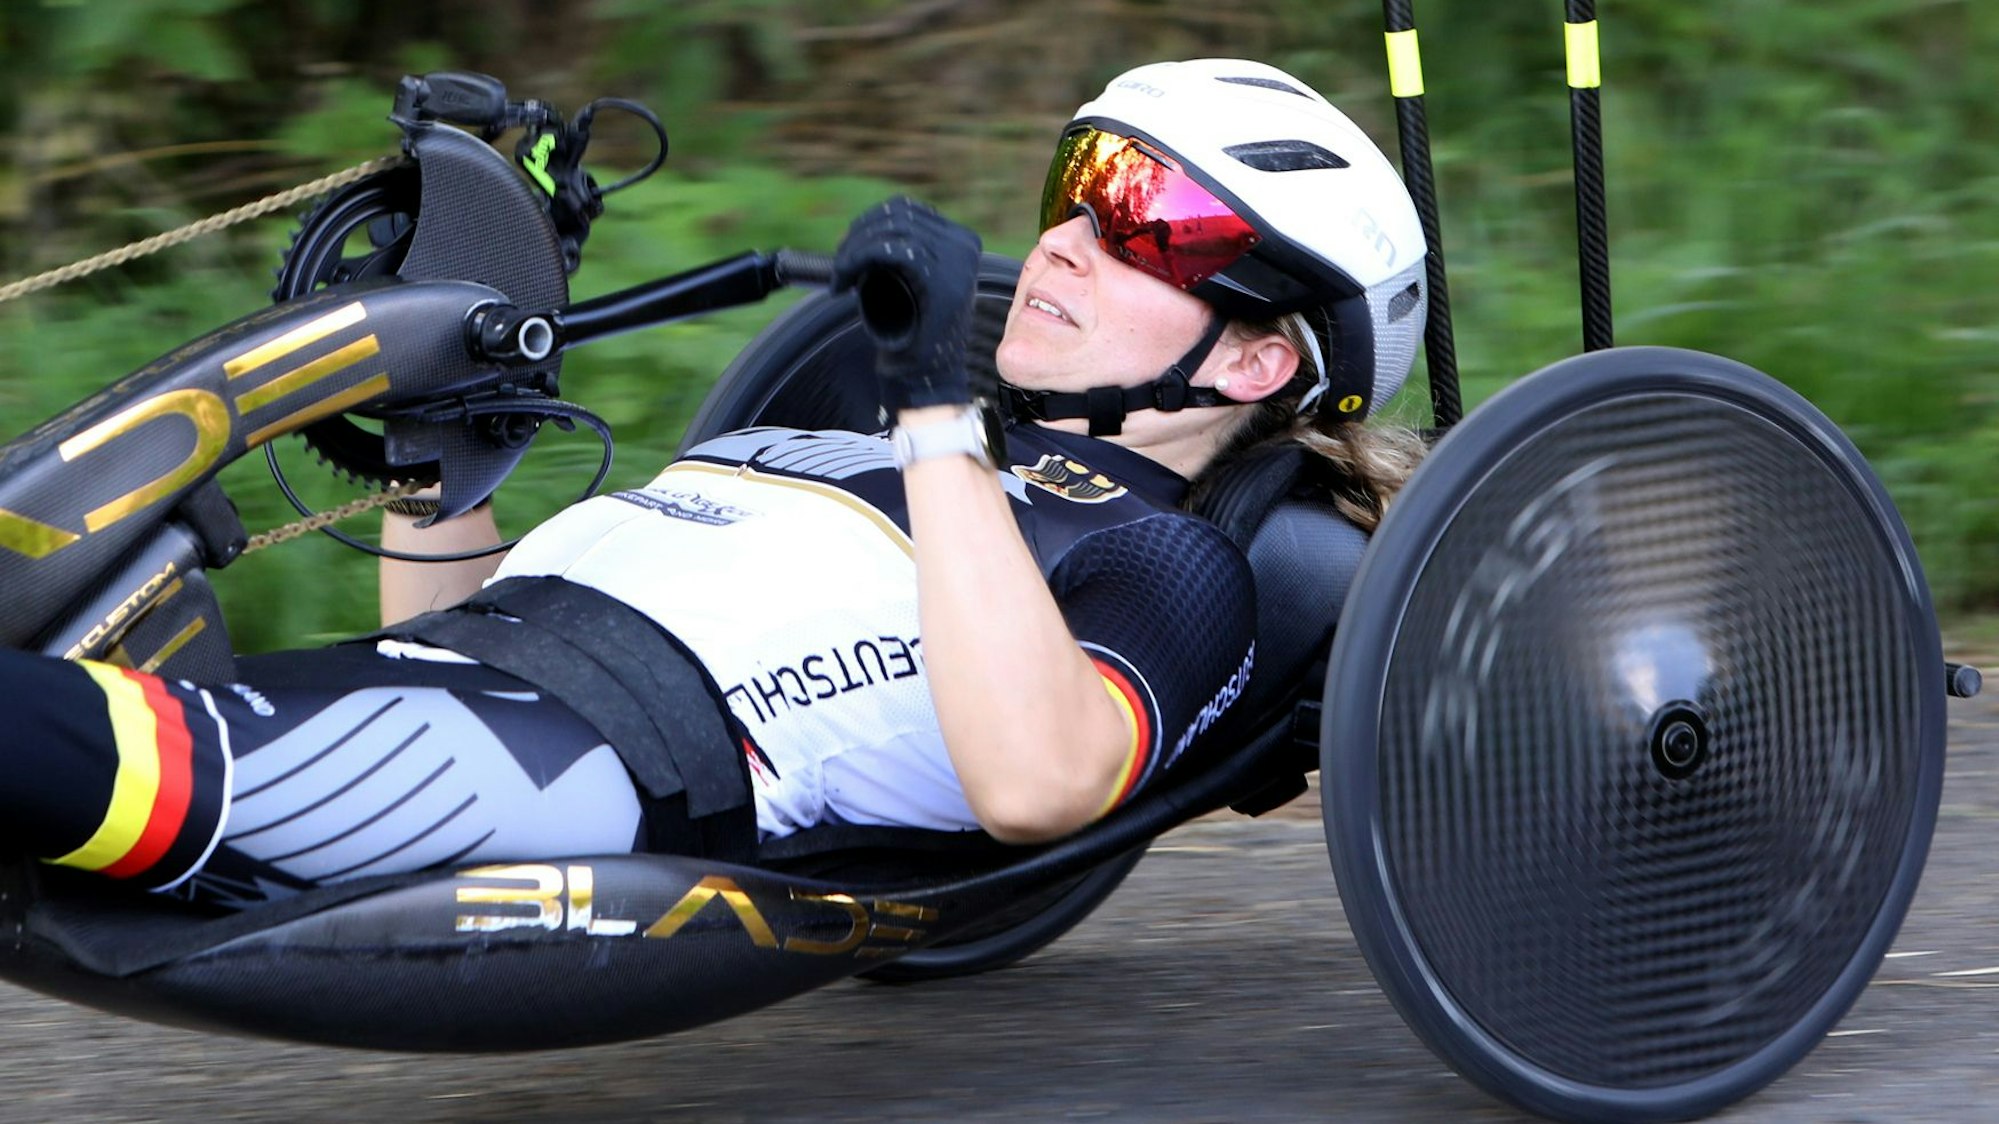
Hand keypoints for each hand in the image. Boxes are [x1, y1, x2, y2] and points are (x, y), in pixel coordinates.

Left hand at [832, 197, 983, 412]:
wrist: (928, 378)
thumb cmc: (915, 336)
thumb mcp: (911, 282)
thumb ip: (902, 251)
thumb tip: (864, 225)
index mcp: (962, 242)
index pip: (908, 210)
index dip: (869, 223)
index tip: (847, 250)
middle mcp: (964, 245)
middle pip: (898, 214)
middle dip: (858, 235)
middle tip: (839, 266)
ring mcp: (957, 261)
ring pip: (891, 230)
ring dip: (853, 250)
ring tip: (840, 276)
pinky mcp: (941, 280)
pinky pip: (889, 251)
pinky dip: (857, 261)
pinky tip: (843, 281)